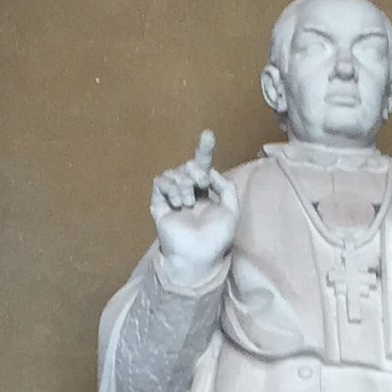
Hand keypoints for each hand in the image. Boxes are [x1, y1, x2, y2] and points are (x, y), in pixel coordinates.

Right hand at [150, 131, 237, 283]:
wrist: (198, 256)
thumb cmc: (217, 238)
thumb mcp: (232, 211)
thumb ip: (225, 187)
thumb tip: (210, 170)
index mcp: (205, 193)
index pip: (203, 166)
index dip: (205, 150)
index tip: (208, 134)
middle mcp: (188, 193)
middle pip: (187, 167)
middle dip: (194, 170)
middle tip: (200, 183)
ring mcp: (173, 199)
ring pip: (173, 174)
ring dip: (182, 183)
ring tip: (188, 201)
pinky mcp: (160, 205)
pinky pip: (160, 184)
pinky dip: (169, 187)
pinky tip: (178, 201)